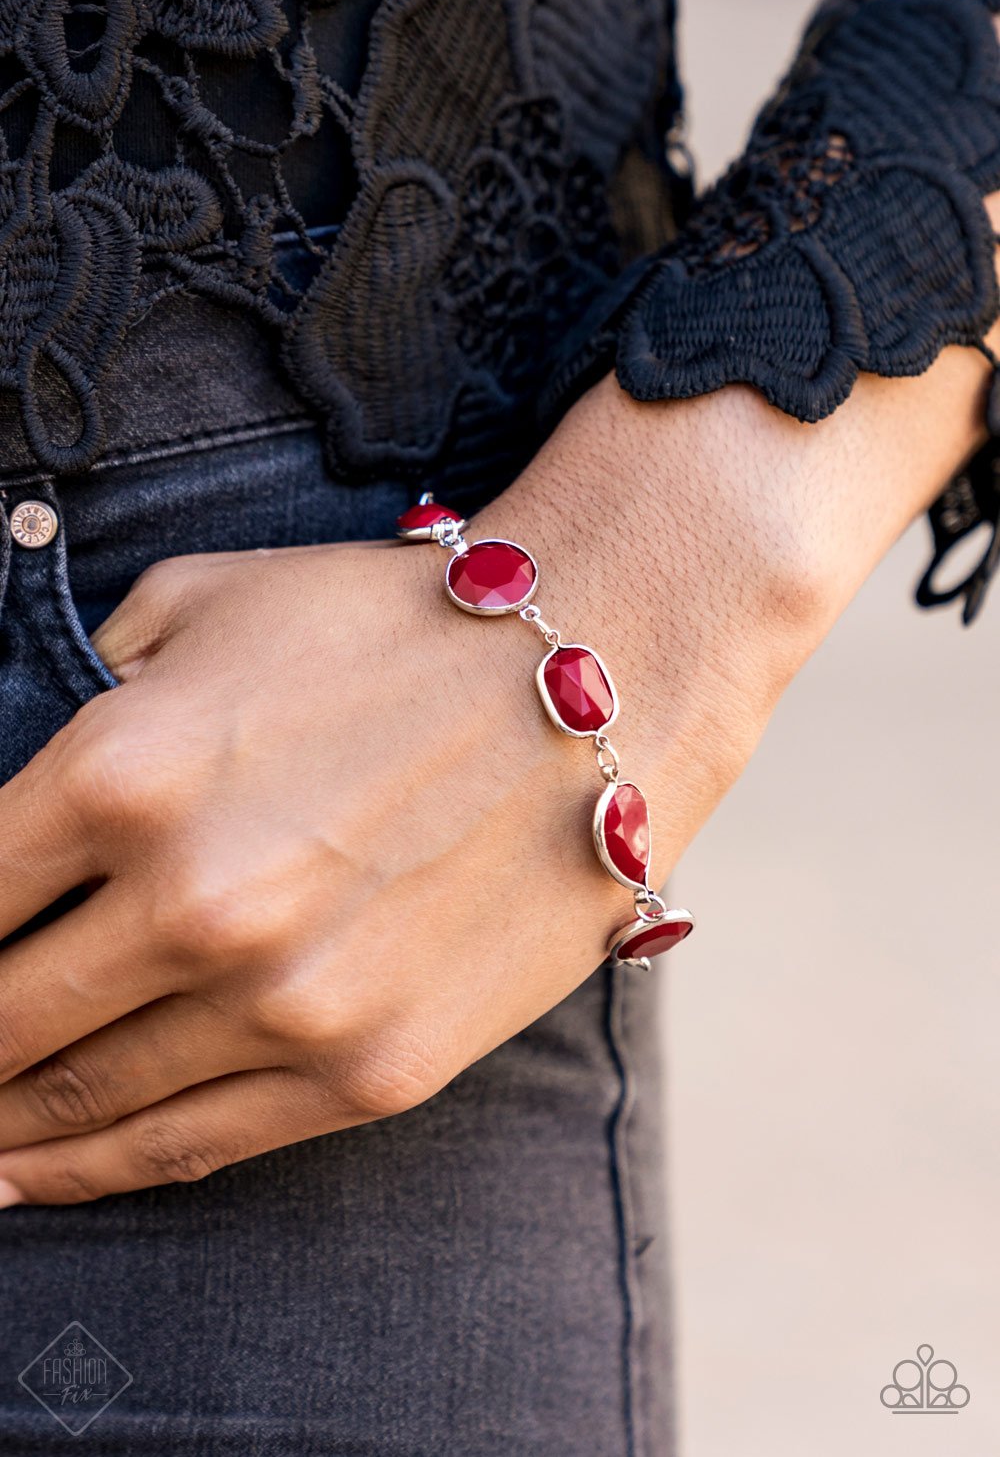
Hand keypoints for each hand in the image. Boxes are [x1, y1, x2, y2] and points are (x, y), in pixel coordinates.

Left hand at [0, 358, 986, 1204]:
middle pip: (2, 1019)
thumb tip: (35, 784)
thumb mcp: (208, 604)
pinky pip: (194, 1145)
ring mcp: (285, 1002)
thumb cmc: (399, 626)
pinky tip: (39, 1172)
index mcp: (124, 772)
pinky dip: (97, 1169)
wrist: (605, 674)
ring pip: (85, 1100)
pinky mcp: (370, 1067)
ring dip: (3, 1123)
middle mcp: (191, 904)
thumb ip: (91, 684)